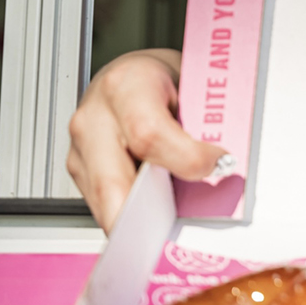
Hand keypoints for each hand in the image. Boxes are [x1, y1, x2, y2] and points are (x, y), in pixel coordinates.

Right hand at [66, 49, 227, 231]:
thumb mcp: (190, 84)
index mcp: (126, 85)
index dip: (186, 158)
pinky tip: (152, 219)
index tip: (218, 165)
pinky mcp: (79, 167)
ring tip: (168, 231)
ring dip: (137, 221)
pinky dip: (129, 214)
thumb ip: (202, 121)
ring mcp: (80, 146)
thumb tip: (226, 165)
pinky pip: (102, 201)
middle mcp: (94, 117)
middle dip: (144, 216)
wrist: (133, 71)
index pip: (149, 133)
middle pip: (112, 182)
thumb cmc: (164, 78)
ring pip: (103, 200)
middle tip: (175, 234)